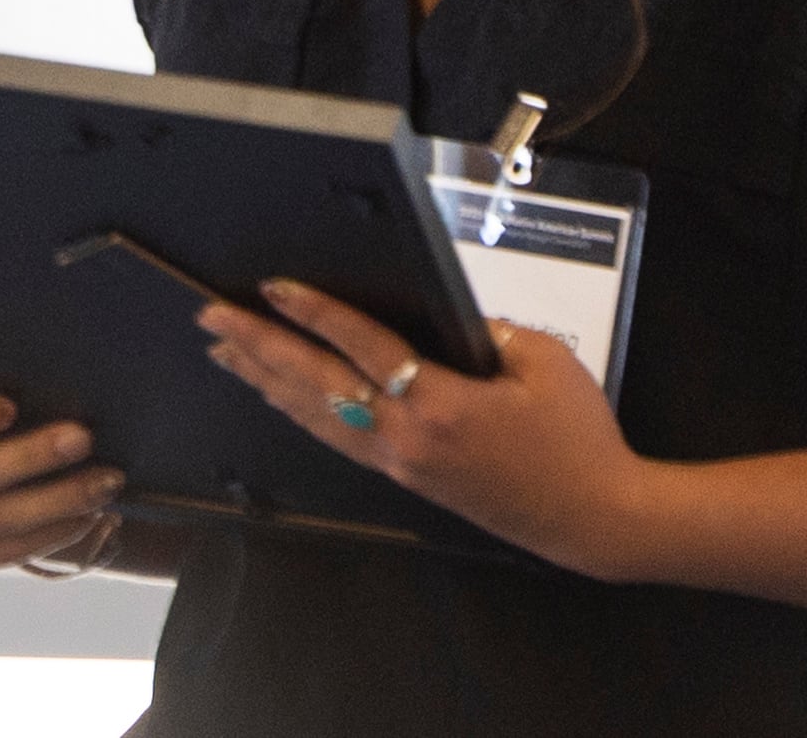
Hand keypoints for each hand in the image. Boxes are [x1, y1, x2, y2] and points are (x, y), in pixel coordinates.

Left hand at [198, 281, 644, 576]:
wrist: (595, 519)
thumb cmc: (578, 440)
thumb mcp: (544, 363)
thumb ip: (486, 331)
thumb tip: (439, 315)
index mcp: (442, 404)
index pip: (362, 346)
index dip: (313, 312)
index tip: (272, 286)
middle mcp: (408, 437)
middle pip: (317, 383)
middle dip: (259, 346)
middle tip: (212, 317)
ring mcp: (402, 463)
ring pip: (317, 415)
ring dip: (266, 379)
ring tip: (225, 350)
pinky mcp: (406, 479)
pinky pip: (338, 439)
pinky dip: (300, 412)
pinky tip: (278, 396)